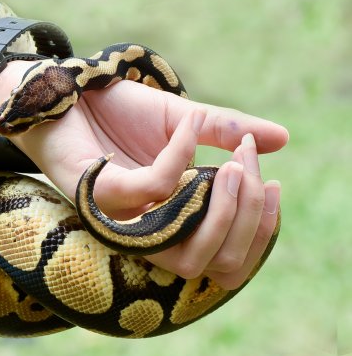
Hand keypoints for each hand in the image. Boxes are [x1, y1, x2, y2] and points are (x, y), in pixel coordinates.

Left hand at [0, 60, 287, 289]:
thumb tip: (282, 139)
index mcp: (169, 223)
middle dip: (244, 219)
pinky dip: (180, 156)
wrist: (72, 92)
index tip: (275, 186)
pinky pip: (155, 189)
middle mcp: (145, 232)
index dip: (257, 233)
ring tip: (236, 160)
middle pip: (210, 263)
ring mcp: (119, 220)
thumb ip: (227, 132)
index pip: (223, 258)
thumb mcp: (185, 121)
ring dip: (220, 203)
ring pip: (183, 245)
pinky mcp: (98, 197)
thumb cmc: (122, 114)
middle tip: (252, 169)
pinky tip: (186, 127)